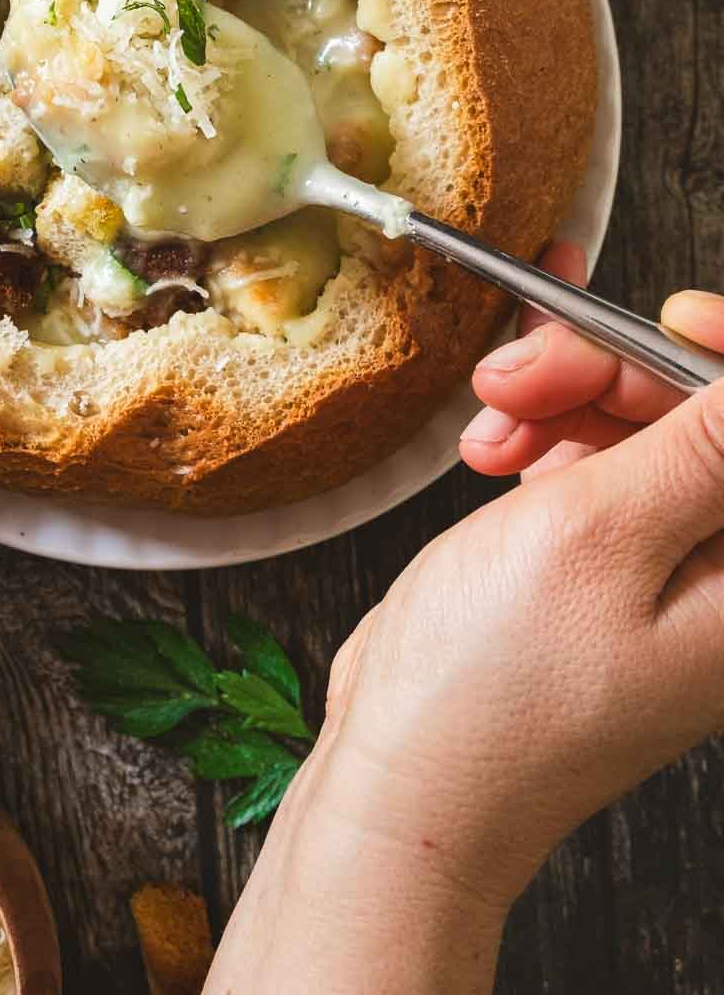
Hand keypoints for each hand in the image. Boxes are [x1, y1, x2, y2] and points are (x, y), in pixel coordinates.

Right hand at [208, 265, 723, 993]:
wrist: (407, 779)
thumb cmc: (495, 689)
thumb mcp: (597, 538)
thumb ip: (696, 445)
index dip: (718, 351)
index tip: (658, 319)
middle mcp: (723, 579)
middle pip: (699, 415)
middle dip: (609, 373)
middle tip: (520, 375)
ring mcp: (665, 575)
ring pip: (639, 430)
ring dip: (559, 406)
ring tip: (487, 433)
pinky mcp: (606, 571)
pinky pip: (596, 468)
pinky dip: (542, 444)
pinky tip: (492, 455)